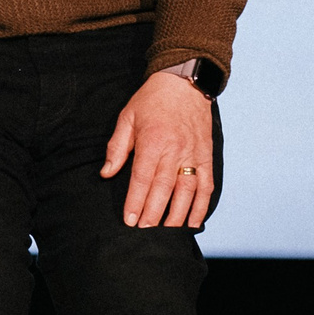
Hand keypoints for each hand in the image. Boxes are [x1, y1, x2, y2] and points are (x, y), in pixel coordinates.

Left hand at [101, 71, 213, 228]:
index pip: (142, 178)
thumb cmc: (151, 100)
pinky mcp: (207, 155)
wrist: (184, 82)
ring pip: (187, 190)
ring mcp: (193, 154)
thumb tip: (106, 174)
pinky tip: (194, 221)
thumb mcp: (127, 118)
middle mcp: (175, 150)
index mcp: (152, 141)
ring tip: (168, 232)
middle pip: (164, 188)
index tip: (129, 220)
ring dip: (178, 214)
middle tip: (145, 232)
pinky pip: (206, 184)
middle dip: (153, 212)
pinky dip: (201, 205)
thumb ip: (116, 147)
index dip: (135, 201)